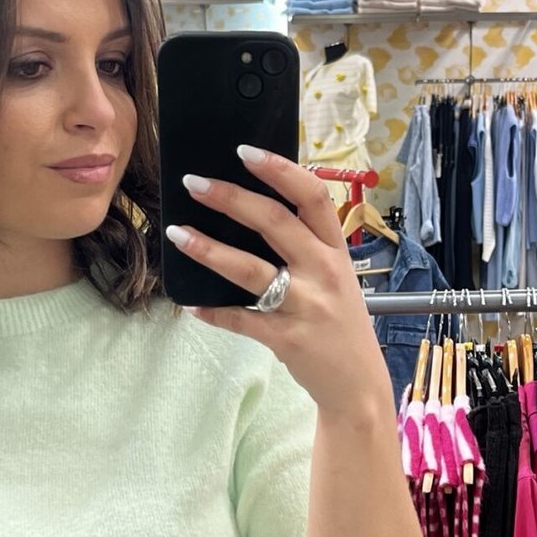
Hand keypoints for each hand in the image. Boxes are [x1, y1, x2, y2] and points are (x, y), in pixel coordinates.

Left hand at [165, 147, 394, 421]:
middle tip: (194, 183)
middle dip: (230, 199)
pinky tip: (191, 303)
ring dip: (209, 250)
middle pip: (275, 223)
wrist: (359, 385)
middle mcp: (324, 273)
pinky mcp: (287, 339)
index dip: (279, 170)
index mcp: (336, 251)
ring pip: (251, 270)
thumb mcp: (337, 278)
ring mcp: (306, 306)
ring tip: (178, 234)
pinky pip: (241, 320)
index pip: (312, 197)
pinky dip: (214, 311)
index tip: (245, 151)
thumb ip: (306, 249)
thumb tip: (249, 215)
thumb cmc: (341, 324)